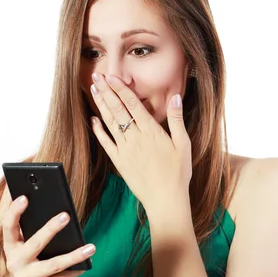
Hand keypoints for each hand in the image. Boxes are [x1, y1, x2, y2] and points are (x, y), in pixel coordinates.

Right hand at [2, 195, 95, 276]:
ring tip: (90, 247)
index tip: (24, 197)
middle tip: (66, 216)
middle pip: (35, 243)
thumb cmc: (30, 267)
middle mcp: (15, 262)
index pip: (8, 226)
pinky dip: (75, 271)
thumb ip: (33, 235)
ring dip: (74, 255)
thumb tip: (61, 215)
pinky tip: (86, 265)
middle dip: (50, 229)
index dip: (14, 212)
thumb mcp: (26, 252)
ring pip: (54, 264)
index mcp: (11, 247)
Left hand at [89, 72, 192, 214]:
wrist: (166, 200)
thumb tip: (175, 97)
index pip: (133, 104)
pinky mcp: (119, 162)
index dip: (121, 89)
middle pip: (118, 110)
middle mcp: (136, 138)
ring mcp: (125, 150)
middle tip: (96, 76)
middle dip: (106, 91)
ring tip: (93, 90)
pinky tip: (93, 119)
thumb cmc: (178, 173)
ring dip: (101, 105)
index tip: (112, 76)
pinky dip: (98, 130)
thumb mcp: (184, 144)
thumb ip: (177, 120)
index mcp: (152, 132)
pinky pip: (106, 143)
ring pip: (110, 123)